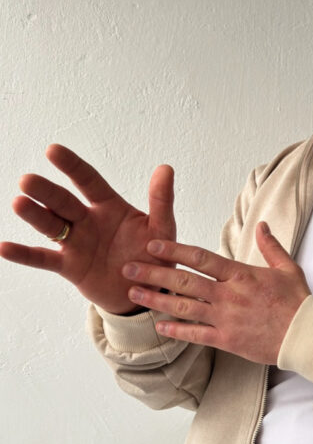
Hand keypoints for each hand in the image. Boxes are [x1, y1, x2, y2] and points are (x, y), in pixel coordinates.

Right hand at [0, 145, 176, 313]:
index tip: (52, 150)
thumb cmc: (154, 256)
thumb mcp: (162, 229)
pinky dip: (24, 254)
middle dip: (46, 191)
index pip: (88, 181)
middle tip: (27, 180)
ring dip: (35, 215)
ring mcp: (76, 243)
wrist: (147, 293)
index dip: (71, 166)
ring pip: (51, 226)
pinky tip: (3, 247)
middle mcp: (88, 221)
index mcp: (110, 207)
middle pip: (63, 202)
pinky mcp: (69, 267)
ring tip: (18, 203)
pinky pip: (43, 259)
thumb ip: (161, 201)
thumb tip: (165, 168)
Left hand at [121, 223, 310, 364]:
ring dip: (156, 299)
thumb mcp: (288, 268)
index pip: (201, 258)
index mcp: (241, 274)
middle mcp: (229, 295)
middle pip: (184, 281)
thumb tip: (261, 226)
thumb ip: (270, 246)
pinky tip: (158, 325)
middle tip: (129, 267)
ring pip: (183, 307)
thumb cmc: (298, 302)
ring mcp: (226, 318)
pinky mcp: (227, 340)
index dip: (174, 250)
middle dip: (154, 273)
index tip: (153, 245)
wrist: (305, 335)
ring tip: (134, 292)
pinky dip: (175, 330)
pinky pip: (195, 334)